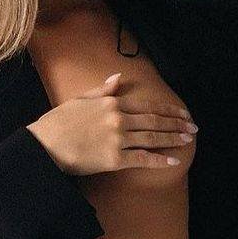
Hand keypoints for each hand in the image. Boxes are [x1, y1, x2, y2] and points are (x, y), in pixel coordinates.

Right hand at [28, 71, 197, 175]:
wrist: (45, 145)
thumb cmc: (59, 122)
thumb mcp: (80, 99)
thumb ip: (102, 89)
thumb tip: (118, 77)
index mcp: (111, 103)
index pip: (147, 105)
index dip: (167, 110)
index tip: (181, 113)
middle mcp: (118, 119)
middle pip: (154, 121)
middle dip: (176, 124)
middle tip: (192, 127)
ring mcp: (118, 139)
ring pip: (152, 138)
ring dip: (172, 138)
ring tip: (187, 140)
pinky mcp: (114, 159)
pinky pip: (142, 159)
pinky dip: (159, 160)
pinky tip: (172, 161)